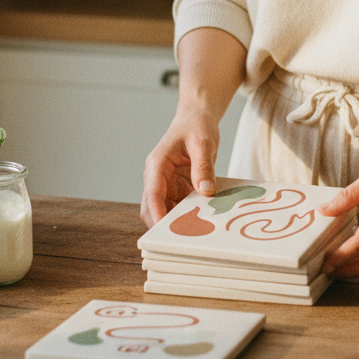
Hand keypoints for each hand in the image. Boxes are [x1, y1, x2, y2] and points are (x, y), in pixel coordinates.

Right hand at [141, 104, 221, 227]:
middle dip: (164, 224)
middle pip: (152, 208)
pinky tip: (202, 223)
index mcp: (157, 164)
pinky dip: (186, 216)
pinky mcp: (176, 188)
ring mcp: (166, 184)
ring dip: (176, 222)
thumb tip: (205, 191)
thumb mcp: (202, 143)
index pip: (152, 193)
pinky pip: (178, 207)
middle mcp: (157, 177)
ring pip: (164, 211)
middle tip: (183, 240)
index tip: (165, 231)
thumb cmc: (196, 125)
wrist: (197, 117)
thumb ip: (203, 167)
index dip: (157, 213)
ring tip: (195, 234)